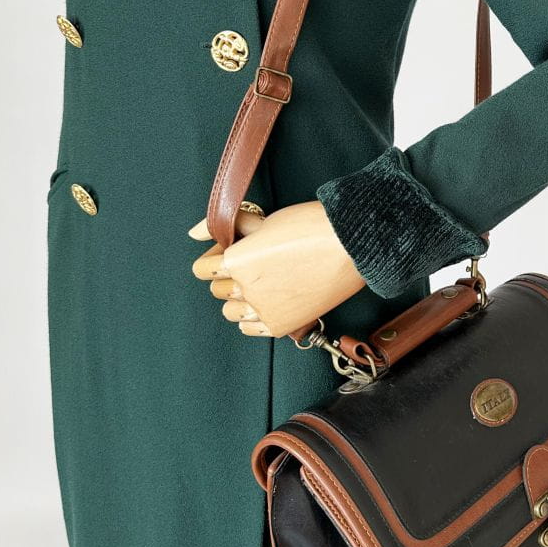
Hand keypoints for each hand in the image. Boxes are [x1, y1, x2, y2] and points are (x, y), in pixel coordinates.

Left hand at [188, 201, 365, 337]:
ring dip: (240, 298)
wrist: (352, 246)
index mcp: (236, 260)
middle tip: (255, 262)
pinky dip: (253, 317)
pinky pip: (250, 328)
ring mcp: (263, 310)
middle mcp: (245, 288)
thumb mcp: (265, 218)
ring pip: (231, 312)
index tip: (234, 249)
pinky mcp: (281, 324)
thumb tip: (195, 232)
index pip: (203, 269)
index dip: (216, 256)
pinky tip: (269, 300)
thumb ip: (230, 225)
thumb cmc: (312, 227)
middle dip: (230, 275)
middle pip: (218, 290)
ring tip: (264, 282)